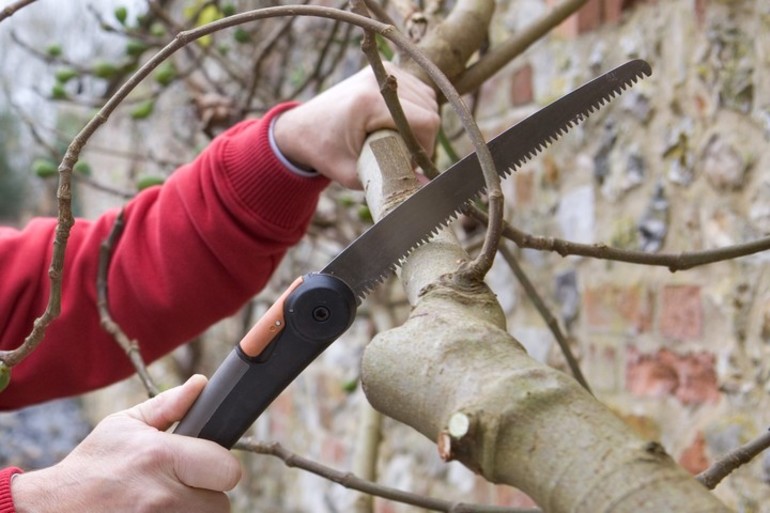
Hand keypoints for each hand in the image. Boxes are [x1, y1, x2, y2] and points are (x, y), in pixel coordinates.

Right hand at [11, 375, 240, 512]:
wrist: (52, 510)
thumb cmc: (92, 466)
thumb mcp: (125, 426)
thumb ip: (168, 405)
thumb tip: (201, 384)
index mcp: (160, 457)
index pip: (227, 469)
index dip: (220, 465)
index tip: (204, 463)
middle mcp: (162, 496)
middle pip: (221, 502)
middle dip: (207, 493)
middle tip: (183, 485)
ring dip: (193, 510)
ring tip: (167, 502)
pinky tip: (158, 512)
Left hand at [273, 62, 439, 188]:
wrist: (302, 128)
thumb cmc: (325, 153)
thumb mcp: (352, 175)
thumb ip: (390, 181)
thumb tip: (427, 188)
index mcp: (369, 103)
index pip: (425, 120)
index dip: (427, 146)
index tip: (412, 162)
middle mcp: (377, 80)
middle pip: (430, 108)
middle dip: (425, 136)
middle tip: (406, 155)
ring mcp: (381, 71)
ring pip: (427, 97)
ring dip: (422, 122)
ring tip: (403, 140)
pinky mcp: (383, 69)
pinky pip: (417, 89)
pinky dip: (417, 108)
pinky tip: (402, 124)